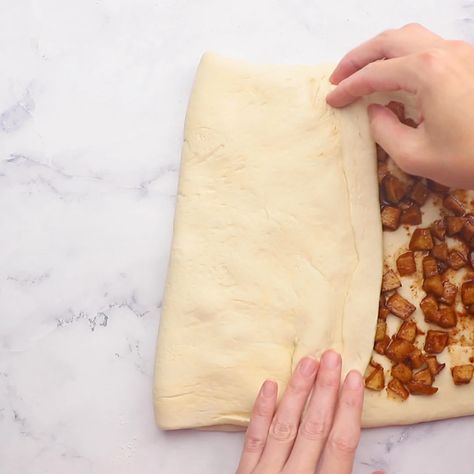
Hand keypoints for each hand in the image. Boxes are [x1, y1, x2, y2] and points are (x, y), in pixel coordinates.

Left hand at [237, 351, 382, 473]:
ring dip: (297, 393)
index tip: (355, 377)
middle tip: (332, 356)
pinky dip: (261, 412)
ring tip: (307, 363)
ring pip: (284, 426)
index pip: (340, 444)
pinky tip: (268, 385)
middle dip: (325, 391)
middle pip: (313, 428)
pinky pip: (252, 439)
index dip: (349, 408)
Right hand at [326, 23, 473, 189]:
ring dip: (380, 51)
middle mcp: (444, 52)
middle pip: (389, 41)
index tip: (332, 99)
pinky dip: (402, 55)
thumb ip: (384, 130)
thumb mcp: (414, 154)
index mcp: (427, 72)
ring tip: (362, 71)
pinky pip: (428, 46)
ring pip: (409, 37)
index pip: (374, 73)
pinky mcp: (469, 61)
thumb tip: (374, 111)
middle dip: (358, 58)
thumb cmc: (470, 158)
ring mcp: (460, 53)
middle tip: (338, 77)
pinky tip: (394, 74)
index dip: (348, 87)